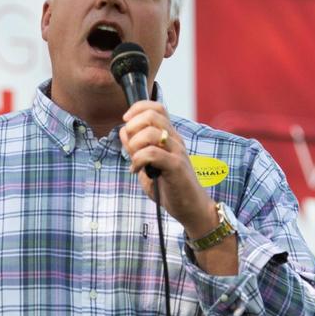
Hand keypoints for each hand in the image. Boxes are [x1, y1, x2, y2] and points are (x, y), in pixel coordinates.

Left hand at [118, 100, 237, 272]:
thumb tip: (123, 131)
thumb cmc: (170, 187)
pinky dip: (138, 160)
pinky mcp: (176, 166)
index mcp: (170, 136)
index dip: (138, 108)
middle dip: (132, 126)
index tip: (126, 121)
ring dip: (134, 145)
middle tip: (130, 146)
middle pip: (152, 115)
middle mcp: (175, 140)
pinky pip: (152, 153)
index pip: (156, 108)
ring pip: (150, 133)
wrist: (191, 207)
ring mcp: (177, 152)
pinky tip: (137, 170)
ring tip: (134, 161)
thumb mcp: (147, 165)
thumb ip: (136, 148)